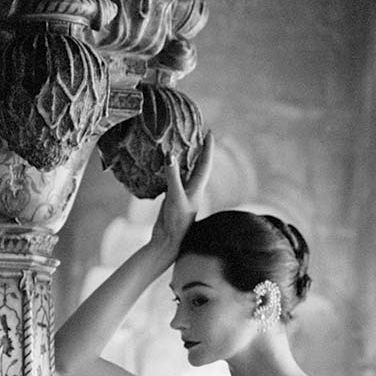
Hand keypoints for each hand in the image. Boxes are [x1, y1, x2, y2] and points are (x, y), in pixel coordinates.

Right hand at [149, 131, 213, 256]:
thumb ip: (173, 176)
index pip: (205, 164)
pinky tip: (166, 166)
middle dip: (198, 151)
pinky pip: (173, 180)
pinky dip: (171, 171)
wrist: (167, 242)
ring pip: (185, 172)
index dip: (208, 148)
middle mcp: (191, 190)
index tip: (209, 133)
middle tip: (196, 134)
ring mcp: (181, 195)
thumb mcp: (175, 197)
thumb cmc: (176, 223)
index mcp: (197, 189)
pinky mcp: (171, 199)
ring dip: (185, 160)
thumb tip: (170, 155)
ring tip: (182, 145)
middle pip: (197, 166)